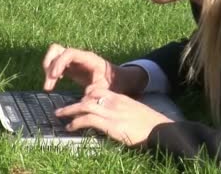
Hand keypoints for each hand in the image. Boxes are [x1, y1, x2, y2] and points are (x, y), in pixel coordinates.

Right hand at [42, 44, 115, 91]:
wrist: (115, 80)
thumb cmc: (111, 83)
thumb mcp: (105, 88)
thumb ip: (95, 92)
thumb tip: (84, 99)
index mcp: (87, 58)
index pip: (69, 53)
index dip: (59, 62)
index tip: (54, 76)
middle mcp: (78, 56)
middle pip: (57, 49)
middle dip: (50, 64)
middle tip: (50, 81)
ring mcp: (73, 60)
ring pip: (54, 56)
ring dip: (48, 69)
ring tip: (49, 87)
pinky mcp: (70, 66)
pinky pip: (55, 64)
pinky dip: (51, 72)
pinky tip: (53, 84)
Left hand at [55, 87, 173, 145]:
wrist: (160, 129)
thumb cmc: (150, 124)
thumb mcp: (134, 112)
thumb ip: (122, 110)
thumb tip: (113, 117)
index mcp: (120, 98)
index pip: (98, 91)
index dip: (85, 95)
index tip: (79, 101)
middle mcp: (114, 102)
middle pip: (88, 96)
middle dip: (73, 103)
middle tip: (60, 109)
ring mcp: (112, 112)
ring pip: (85, 106)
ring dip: (70, 111)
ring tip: (60, 117)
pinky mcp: (110, 124)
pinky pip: (88, 120)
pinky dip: (76, 122)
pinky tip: (71, 127)